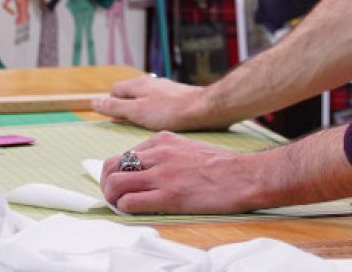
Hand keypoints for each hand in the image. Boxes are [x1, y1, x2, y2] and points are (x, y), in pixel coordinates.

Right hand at [92, 75, 219, 130]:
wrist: (204, 109)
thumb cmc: (169, 111)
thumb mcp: (137, 111)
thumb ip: (115, 107)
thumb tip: (94, 102)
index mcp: (138, 84)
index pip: (115, 90)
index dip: (110, 104)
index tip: (113, 120)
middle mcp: (151, 83)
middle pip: (130, 93)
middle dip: (124, 107)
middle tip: (126, 124)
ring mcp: (165, 89)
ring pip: (145, 98)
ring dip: (140, 110)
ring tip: (142, 126)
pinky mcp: (178, 97)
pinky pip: (159, 103)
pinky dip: (155, 112)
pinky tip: (161, 123)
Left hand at [99, 131, 259, 213]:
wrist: (246, 176)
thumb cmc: (222, 166)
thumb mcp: (188, 148)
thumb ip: (167, 155)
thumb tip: (149, 171)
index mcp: (163, 140)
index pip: (124, 154)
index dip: (117, 171)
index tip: (122, 183)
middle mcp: (158, 154)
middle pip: (112, 165)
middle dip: (106, 183)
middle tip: (113, 196)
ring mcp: (162, 175)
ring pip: (115, 183)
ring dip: (111, 197)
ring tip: (120, 206)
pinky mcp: (169, 196)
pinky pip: (130, 201)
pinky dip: (125, 208)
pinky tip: (134, 211)